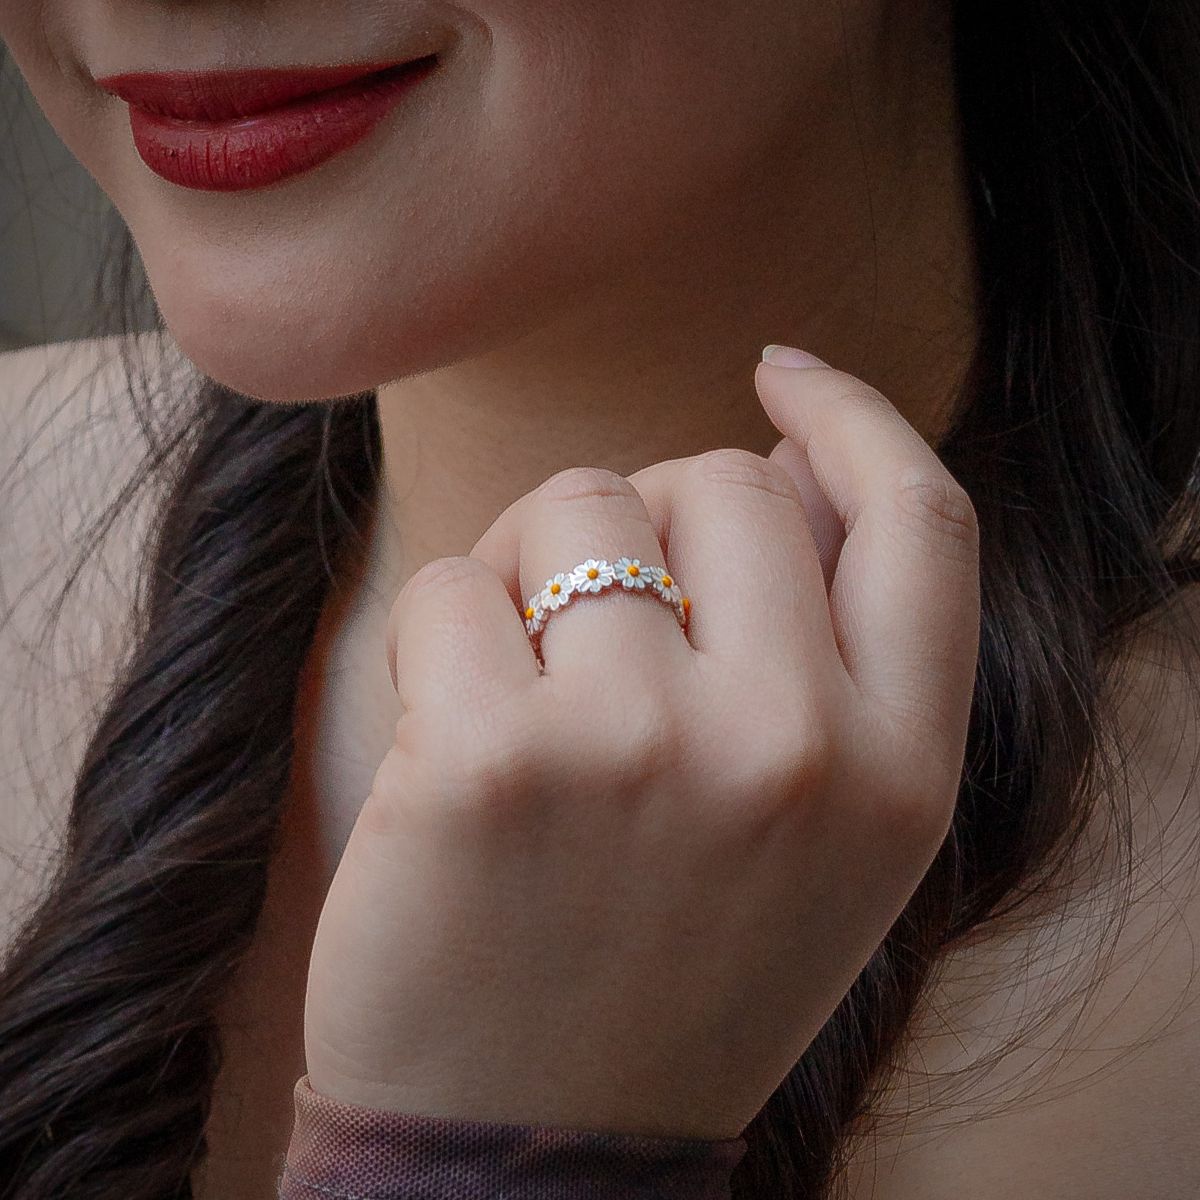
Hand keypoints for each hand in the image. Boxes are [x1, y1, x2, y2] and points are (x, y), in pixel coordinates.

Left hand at [301, 351, 980, 1141]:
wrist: (527, 1153)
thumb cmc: (667, 975)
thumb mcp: (821, 846)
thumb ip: (832, 663)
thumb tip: (773, 469)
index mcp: (898, 771)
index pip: (921, 516)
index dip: (851, 419)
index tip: (782, 375)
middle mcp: (793, 747)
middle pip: (722, 480)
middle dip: (650, 515)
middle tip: (602, 613)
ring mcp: (640, 747)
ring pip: (579, 502)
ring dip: (534, 563)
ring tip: (525, 677)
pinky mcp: (489, 759)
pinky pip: (454, 581)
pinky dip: (441, 630)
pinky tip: (452, 729)